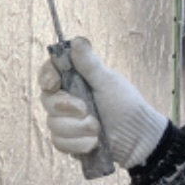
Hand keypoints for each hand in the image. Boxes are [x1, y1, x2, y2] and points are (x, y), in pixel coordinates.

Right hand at [38, 37, 168, 168]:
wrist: (138, 139)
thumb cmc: (126, 106)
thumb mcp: (108, 82)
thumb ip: (89, 64)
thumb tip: (76, 40)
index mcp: (75, 80)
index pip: (48, 73)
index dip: (46, 78)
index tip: (53, 84)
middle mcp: (67, 99)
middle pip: (47, 101)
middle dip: (67, 108)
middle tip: (87, 111)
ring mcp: (66, 121)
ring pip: (53, 124)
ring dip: (77, 129)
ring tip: (97, 130)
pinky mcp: (69, 141)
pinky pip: (59, 142)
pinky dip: (77, 144)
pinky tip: (93, 143)